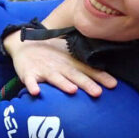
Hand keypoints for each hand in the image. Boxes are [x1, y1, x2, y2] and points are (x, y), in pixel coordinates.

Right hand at [2, 29, 116, 97]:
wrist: (25, 44)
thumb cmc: (51, 53)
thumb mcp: (69, 55)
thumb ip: (84, 65)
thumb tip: (108, 75)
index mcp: (70, 62)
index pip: (88, 69)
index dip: (100, 77)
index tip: (113, 84)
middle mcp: (59, 66)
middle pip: (74, 75)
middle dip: (86, 83)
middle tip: (98, 93)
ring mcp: (44, 70)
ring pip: (54, 77)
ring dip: (63, 84)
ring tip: (72, 90)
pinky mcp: (29, 73)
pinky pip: (30, 81)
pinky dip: (32, 86)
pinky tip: (36, 92)